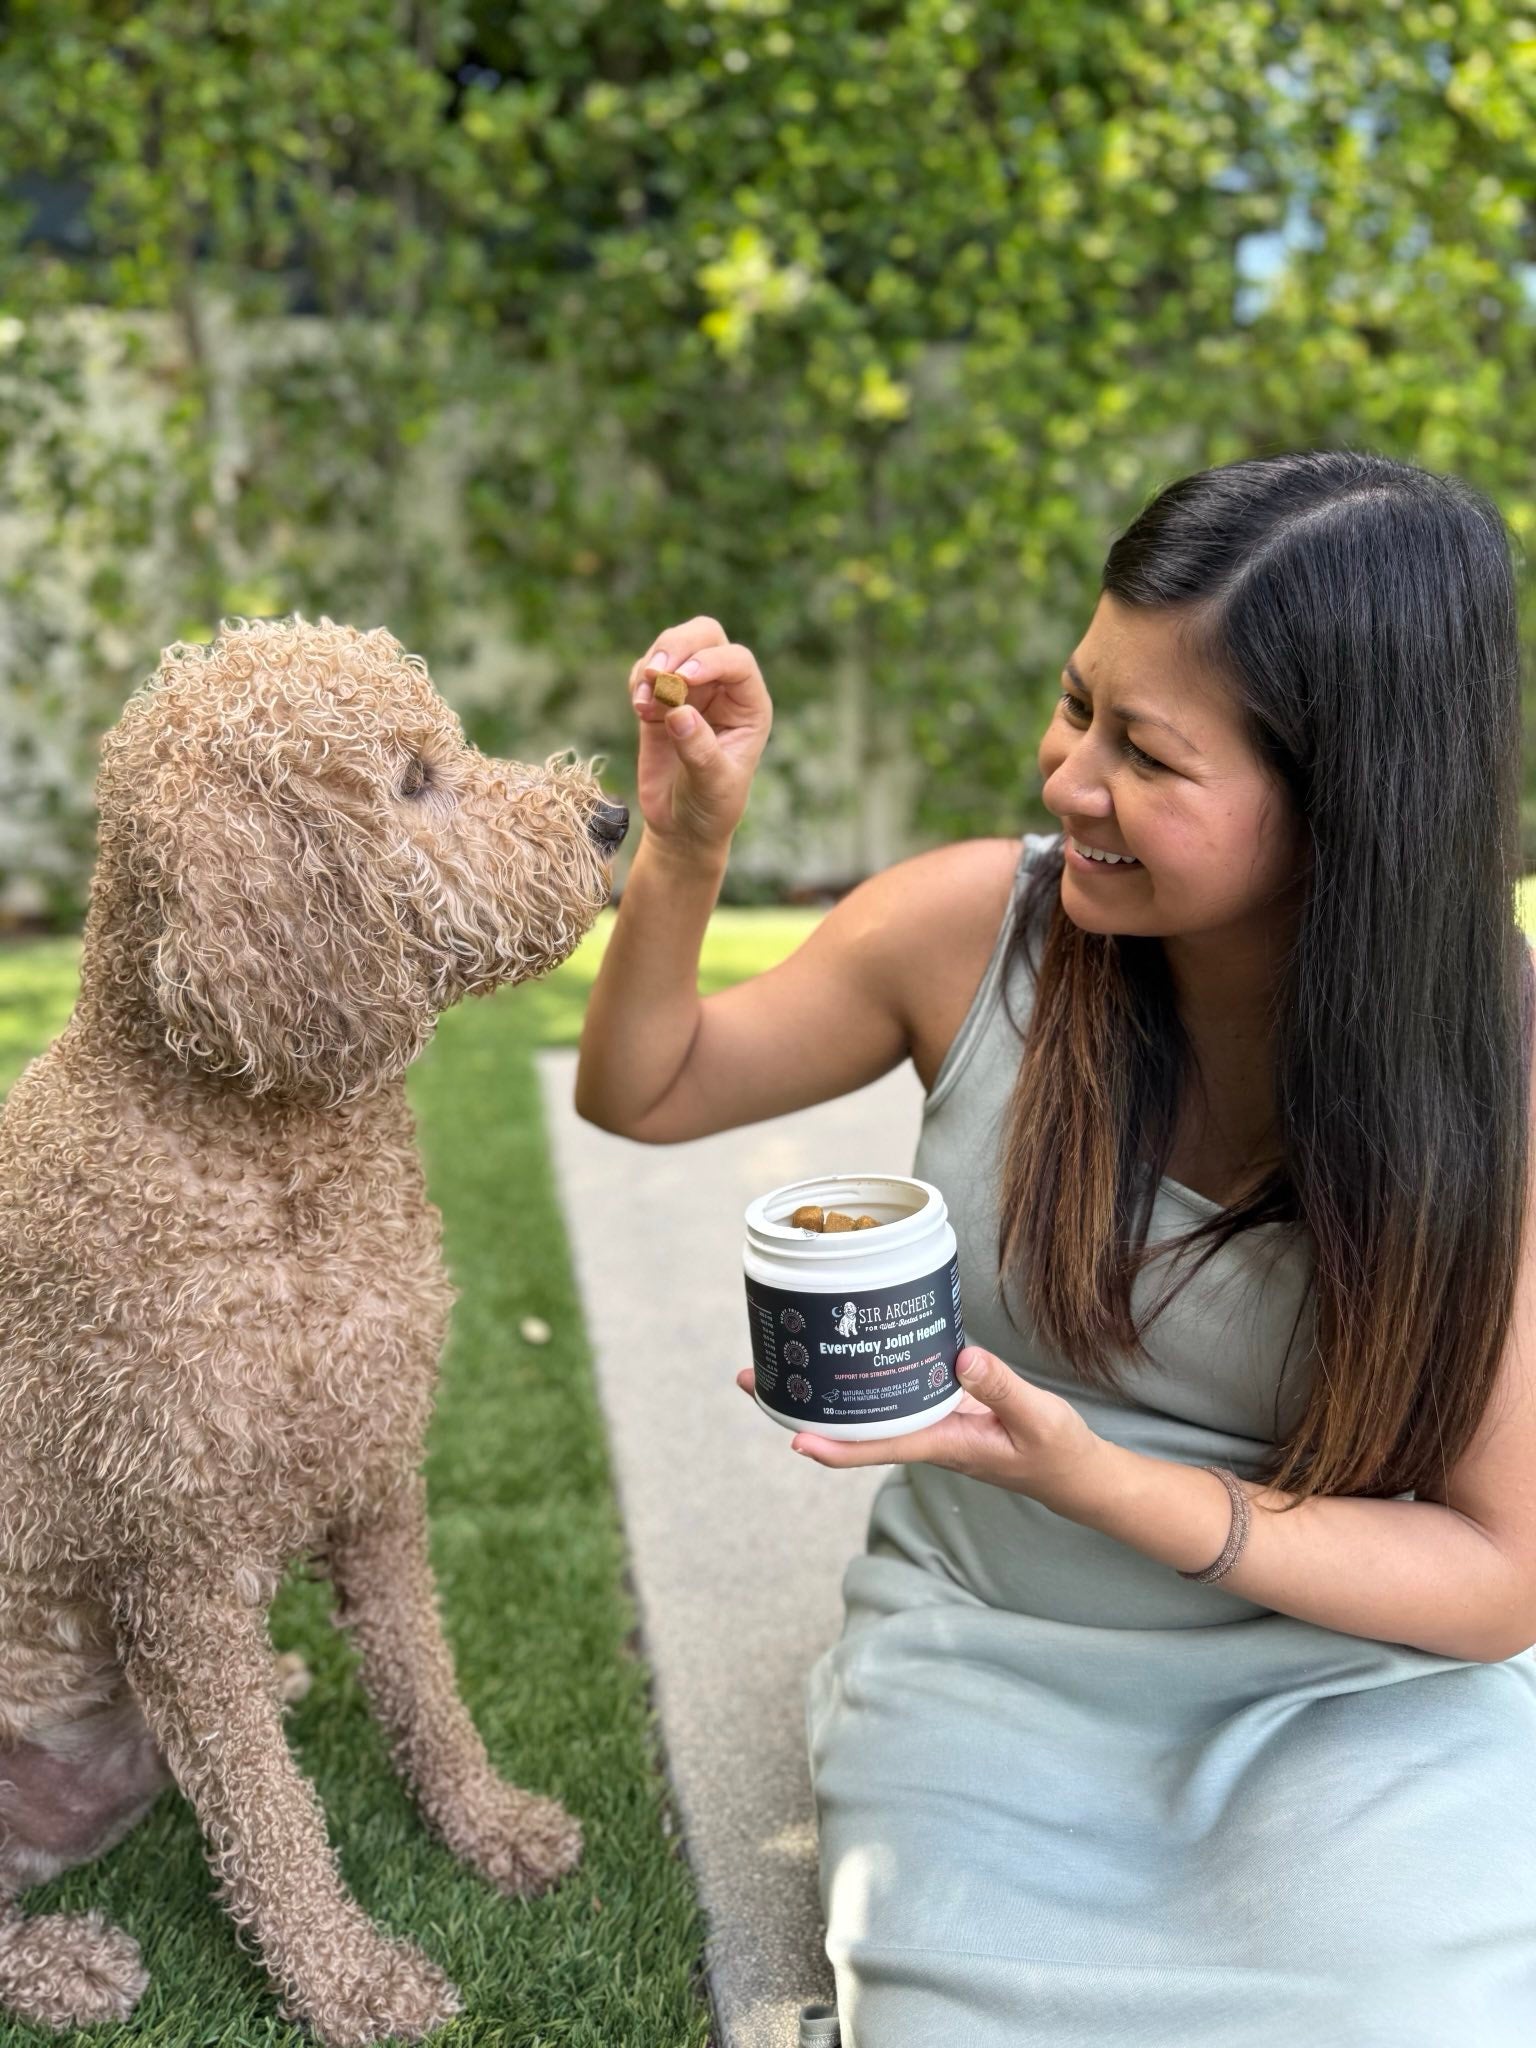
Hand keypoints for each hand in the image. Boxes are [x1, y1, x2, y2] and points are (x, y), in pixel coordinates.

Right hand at [628, 615, 773, 854]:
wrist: (682, 826)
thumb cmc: (710, 808)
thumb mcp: (713, 785)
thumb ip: (700, 750)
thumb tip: (679, 712)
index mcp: (749, 705)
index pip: (737, 662)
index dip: (711, 661)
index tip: (683, 679)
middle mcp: (723, 690)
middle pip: (704, 635)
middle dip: (678, 646)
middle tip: (655, 673)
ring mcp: (690, 691)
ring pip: (672, 646)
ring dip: (653, 664)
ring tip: (642, 702)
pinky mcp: (660, 700)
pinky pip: (646, 672)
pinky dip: (638, 681)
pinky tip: (639, 709)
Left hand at [735, 1346, 1102, 1513]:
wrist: (1075, 1475)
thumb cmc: (1057, 1453)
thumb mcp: (1038, 1418)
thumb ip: (1001, 1388)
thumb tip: (960, 1357)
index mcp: (943, 1443)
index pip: (878, 1448)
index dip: (834, 1446)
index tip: (791, 1437)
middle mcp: (926, 1437)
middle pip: (852, 1429)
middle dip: (800, 1409)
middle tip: (750, 1379)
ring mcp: (930, 1425)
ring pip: (864, 1414)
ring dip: (820, 1395)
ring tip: (776, 1364)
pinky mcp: (941, 1411)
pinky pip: (889, 1399)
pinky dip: (859, 1383)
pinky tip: (845, 1358)